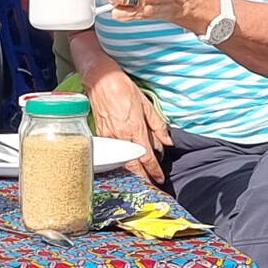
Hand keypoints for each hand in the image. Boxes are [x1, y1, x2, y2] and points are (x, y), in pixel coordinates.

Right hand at [82, 63, 172, 177]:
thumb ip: (157, 125)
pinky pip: (111, 153)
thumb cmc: (124, 89)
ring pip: (120, 162)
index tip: (159, 178)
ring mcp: (109, 137)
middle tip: (150, 186)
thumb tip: (167, 142)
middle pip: (132, 165)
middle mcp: (121, 136)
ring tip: (138, 180)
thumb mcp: (146, 105)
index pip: (147, 156)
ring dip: (130, 173)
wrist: (101, 81)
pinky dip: (118, 162)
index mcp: (135, 129)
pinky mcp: (100, 135)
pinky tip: (123, 166)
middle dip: (142, 178)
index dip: (154, 170)